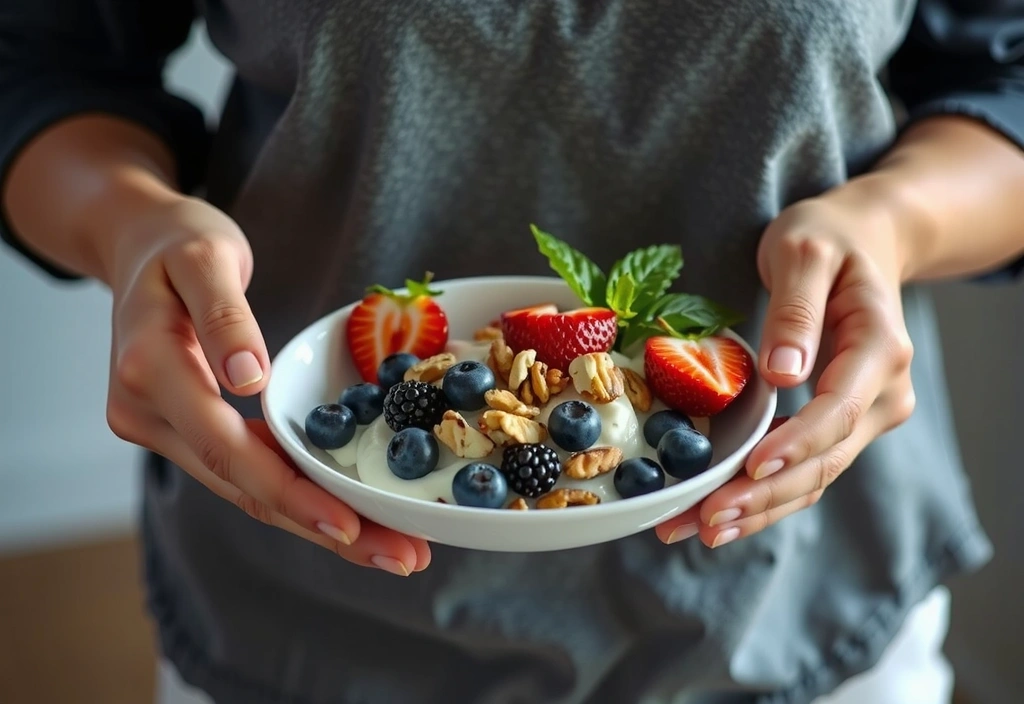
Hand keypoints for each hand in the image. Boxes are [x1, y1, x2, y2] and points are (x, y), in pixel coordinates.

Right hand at [103, 195, 429, 575]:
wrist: (137, 242)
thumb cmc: (178, 243)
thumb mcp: (205, 257)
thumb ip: (225, 317)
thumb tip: (246, 381)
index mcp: (149, 371)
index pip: (227, 448)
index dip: (291, 493)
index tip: (349, 525)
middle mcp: (147, 414)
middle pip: (243, 486)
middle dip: (322, 526)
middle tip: (401, 556)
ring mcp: (163, 428)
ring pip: (245, 489)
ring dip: (316, 522)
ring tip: (390, 548)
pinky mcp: (185, 430)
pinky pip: (244, 470)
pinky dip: (296, 495)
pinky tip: (345, 514)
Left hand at [657, 187, 916, 547]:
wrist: (864, 240)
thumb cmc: (829, 237)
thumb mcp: (805, 251)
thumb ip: (796, 309)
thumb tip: (782, 372)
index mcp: (879, 350)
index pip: (838, 410)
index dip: (795, 444)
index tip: (752, 466)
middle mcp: (881, 395)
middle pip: (824, 460)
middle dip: (763, 496)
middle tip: (705, 519)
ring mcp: (863, 415)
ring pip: (813, 478)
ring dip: (758, 510)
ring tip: (698, 530)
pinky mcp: (837, 425)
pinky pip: (803, 470)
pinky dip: (763, 497)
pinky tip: (721, 514)